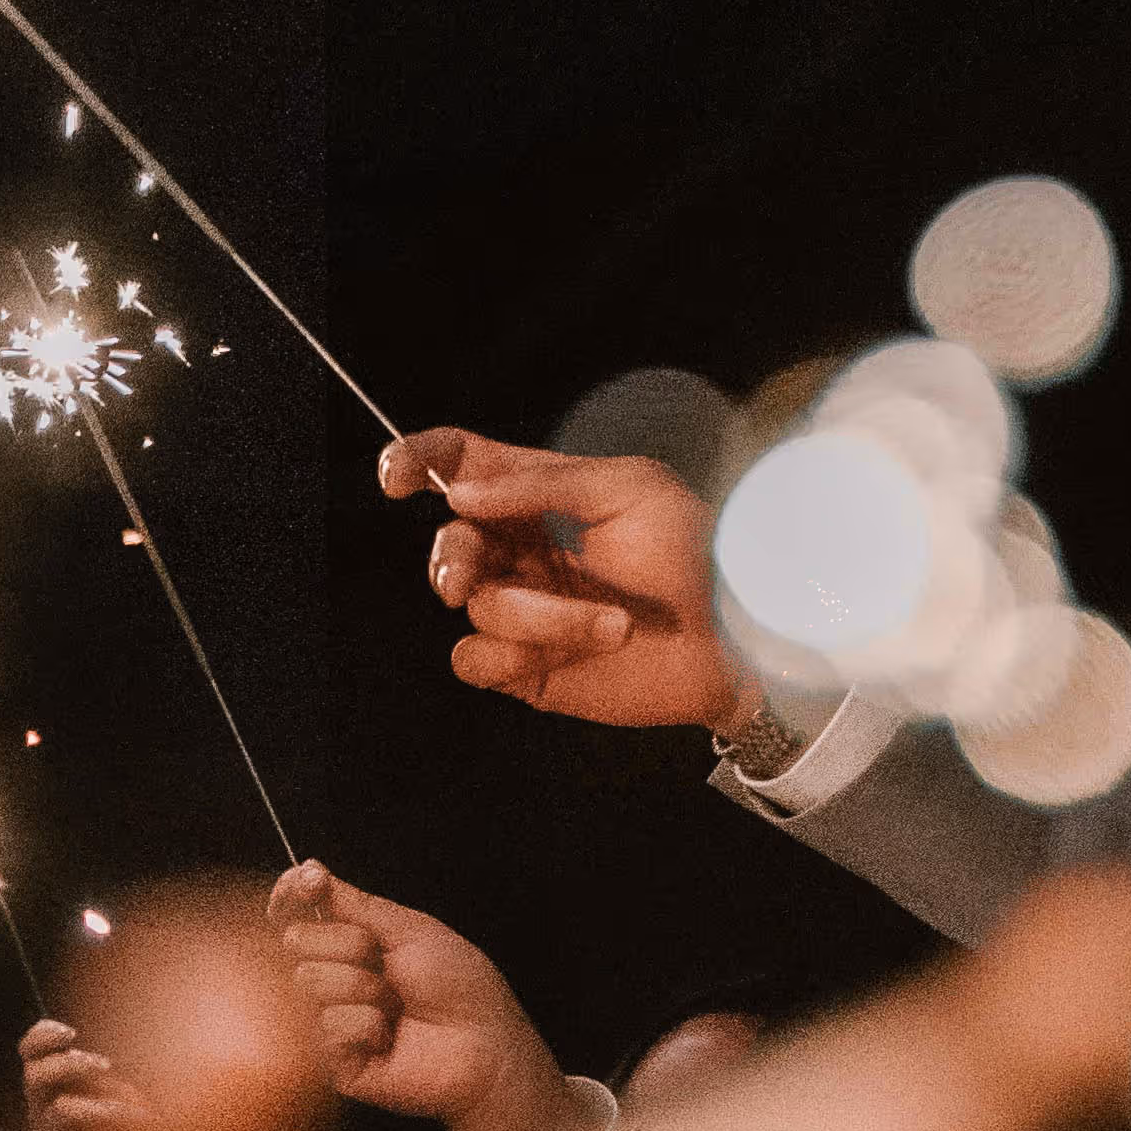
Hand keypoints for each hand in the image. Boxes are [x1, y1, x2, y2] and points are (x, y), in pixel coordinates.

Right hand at [19, 1017, 143, 1130]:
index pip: (30, 1051)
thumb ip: (99, 1073)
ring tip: (136, 1116)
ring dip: (102, 1104)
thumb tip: (89, 1057)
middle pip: (35, 1077)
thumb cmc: (126, 1127)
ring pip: (60, 1108)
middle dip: (69, 1065)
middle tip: (104, 1065)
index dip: (42, 1037)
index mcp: (50, 1084)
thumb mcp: (117, 1090)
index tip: (71, 1033)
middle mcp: (40, 1109)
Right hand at [272, 862, 596, 1130]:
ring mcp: (327, 1018)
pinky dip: (366, 1025)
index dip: (292, 893)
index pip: (296, 912)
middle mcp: (332, 977)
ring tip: (396, 1007)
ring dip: (364, 989)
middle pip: (296, 940)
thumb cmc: (460, 987)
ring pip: (309, 981)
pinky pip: (326, 1026)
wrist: (484, 1045)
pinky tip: (389, 1038)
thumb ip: (356, 904)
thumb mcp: (411, 930)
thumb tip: (310, 868)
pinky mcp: (330, 1060)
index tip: (309, 882)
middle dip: (349, 945)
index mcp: (349, 943)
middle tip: (388, 966)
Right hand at [380, 429, 749, 732]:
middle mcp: (522, 550)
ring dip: (538, 617)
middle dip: (452, 560)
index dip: (419, 462)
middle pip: (449, 545)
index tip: (395, 476)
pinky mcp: (525, 667)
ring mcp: (521, 610)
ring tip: (610, 624)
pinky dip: (514, 655)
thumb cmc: (697, 551)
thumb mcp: (628, 489)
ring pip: (473, 608)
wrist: (734, 642)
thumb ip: (542, 484)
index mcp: (540, 496)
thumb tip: (462, 494)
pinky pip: (475, 660)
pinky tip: (574, 652)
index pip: (462, 466)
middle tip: (467, 577)